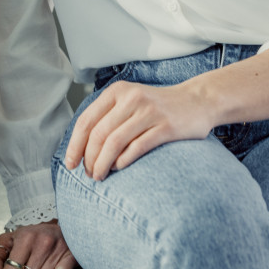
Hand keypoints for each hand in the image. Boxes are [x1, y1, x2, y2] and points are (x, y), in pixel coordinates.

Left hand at [64, 79, 214, 178]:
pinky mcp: (166, 127)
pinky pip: (137, 147)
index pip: (86, 120)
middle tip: (88, 174)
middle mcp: (131, 98)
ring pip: (115, 142)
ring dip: (102, 163)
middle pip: (99, 134)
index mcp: (117, 92)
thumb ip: (108, 116)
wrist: (198, 101)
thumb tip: (81, 147)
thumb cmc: (158, 106)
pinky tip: (118, 169)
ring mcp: (149, 112)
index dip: (74, 145)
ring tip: (99, 176)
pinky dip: (123, 161)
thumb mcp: (130, 100)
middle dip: (89, 158)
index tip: (70, 164)